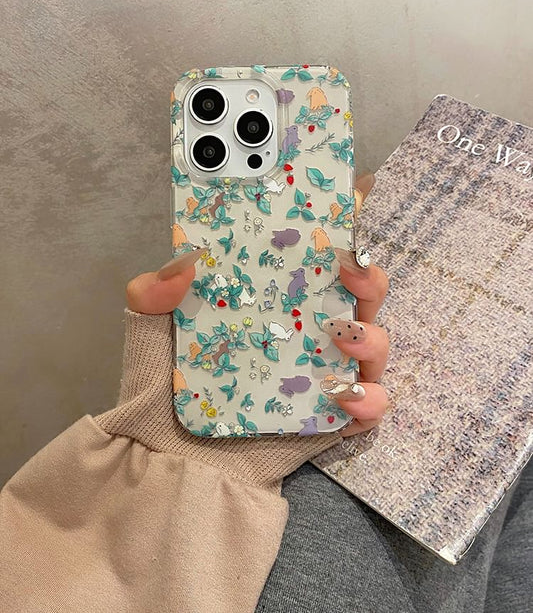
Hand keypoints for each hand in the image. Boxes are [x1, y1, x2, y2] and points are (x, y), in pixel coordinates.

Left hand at [126, 172, 388, 437]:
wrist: (168, 463)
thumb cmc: (162, 388)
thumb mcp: (149, 330)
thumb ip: (154, 293)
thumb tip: (185, 261)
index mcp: (274, 298)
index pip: (316, 255)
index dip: (344, 223)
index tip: (359, 192)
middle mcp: (306, 329)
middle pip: (359, 294)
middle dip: (366, 275)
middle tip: (348, 266)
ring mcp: (322, 372)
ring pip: (373, 344)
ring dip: (371, 334)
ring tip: (341, 334)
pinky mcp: (330, 418)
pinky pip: (370, 405)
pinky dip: (370, 399)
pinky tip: (344, 396)